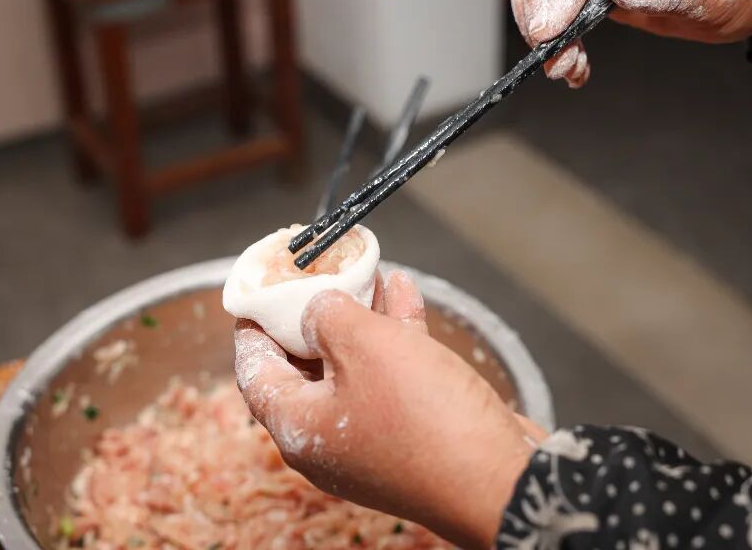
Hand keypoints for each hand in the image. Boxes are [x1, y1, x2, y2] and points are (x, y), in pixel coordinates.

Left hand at [234, 270, 546, 549]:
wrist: (499, 480)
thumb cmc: (424, 418)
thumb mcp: (365, 346)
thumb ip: (328, 317)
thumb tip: (317, 310)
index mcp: (299, 427)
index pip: (256, 373)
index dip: (253, 329)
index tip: (256, 296)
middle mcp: (329, 439)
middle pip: (307, 368)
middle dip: (315, 315)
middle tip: (316, 276)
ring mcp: (373, 438)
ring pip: (355, 367)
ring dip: (362, 318)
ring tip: (367, 272)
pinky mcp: (413, 433)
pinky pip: (393, 377)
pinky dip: (396, 336)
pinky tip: (404, 293)